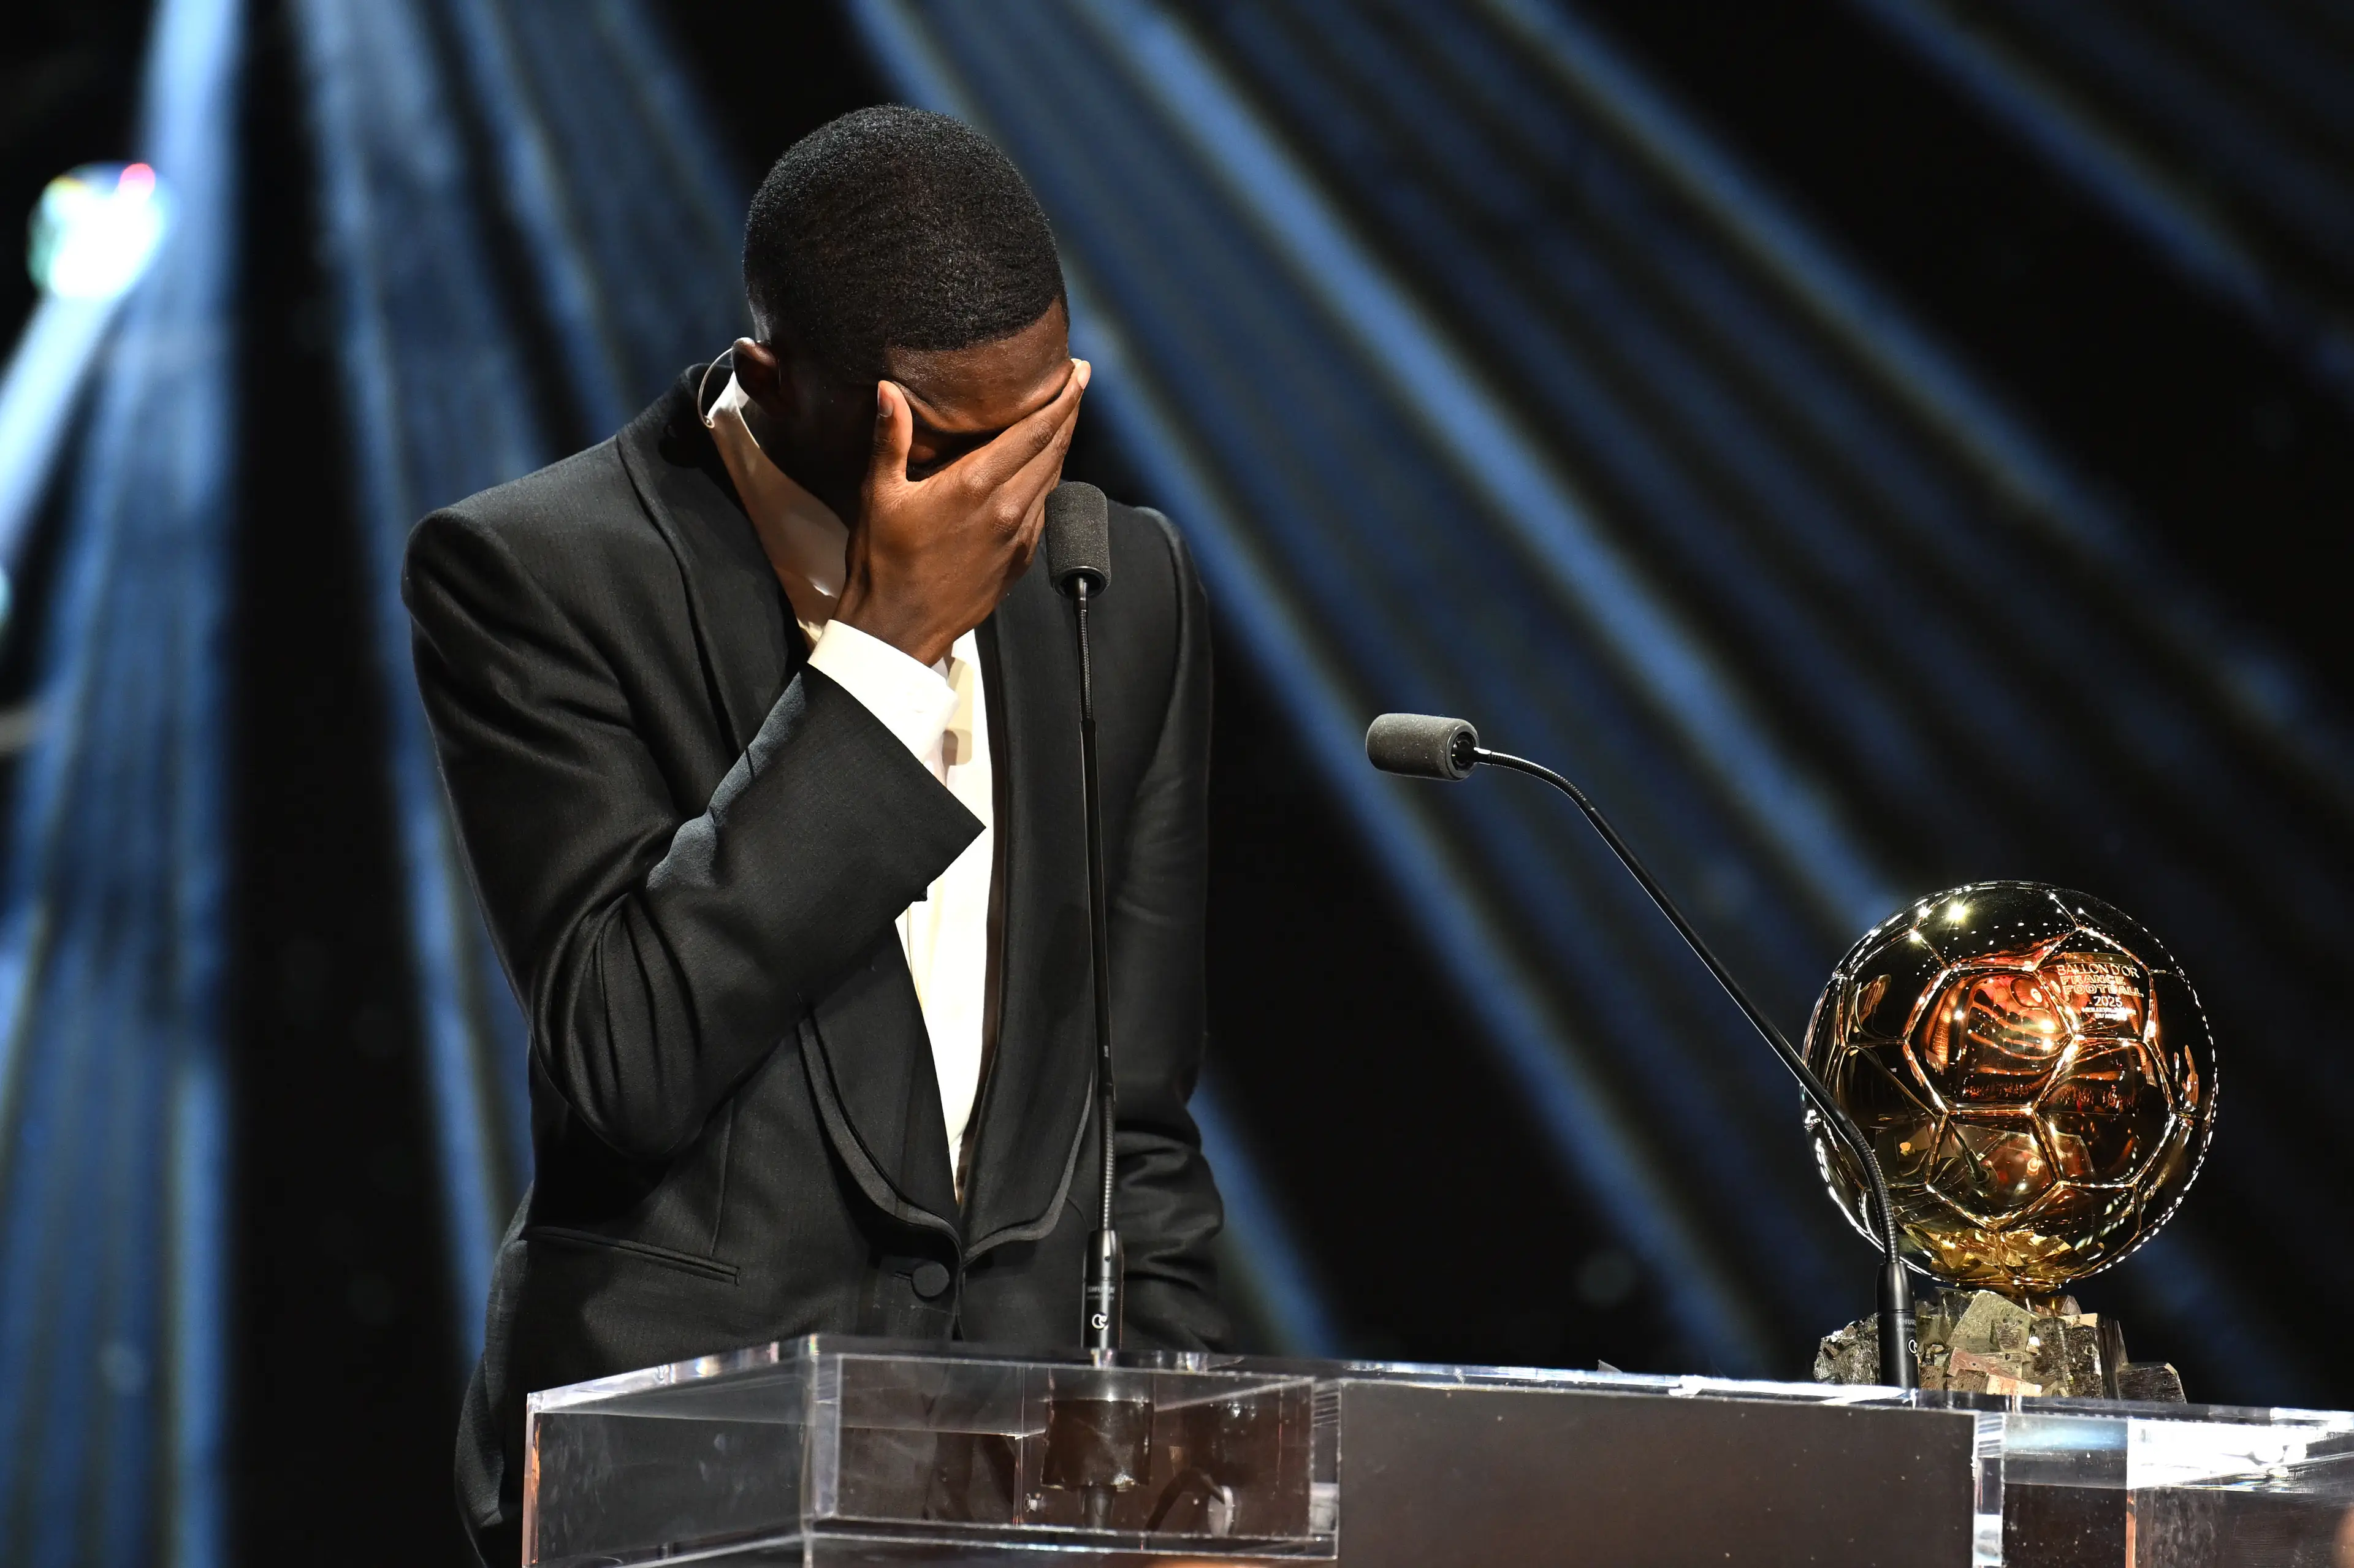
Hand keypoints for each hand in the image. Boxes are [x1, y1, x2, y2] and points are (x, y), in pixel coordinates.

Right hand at [834, 360, 1088, 666]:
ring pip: (1054, 478)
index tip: (1079, 371)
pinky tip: (1043, 468)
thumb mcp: (880, 494)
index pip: (1035, 431)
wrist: (900, 629)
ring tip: (1064, 416)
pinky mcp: (1021, 559)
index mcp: (976, 486)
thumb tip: (889, 391)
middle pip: (1054, 449)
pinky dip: (1049, 479)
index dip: (1062, 398)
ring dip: (1063, 444)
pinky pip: (1044, 508)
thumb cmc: (884, 562)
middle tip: (1079, 380)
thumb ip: (891, 439)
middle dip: (1070, 411)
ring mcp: (1020, 537)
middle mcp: (1008, 508)